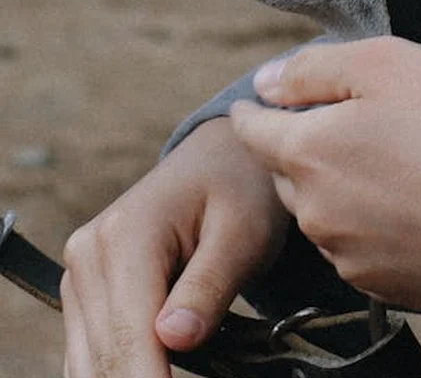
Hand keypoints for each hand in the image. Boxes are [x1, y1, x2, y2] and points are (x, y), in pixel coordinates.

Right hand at [61, 118, 289, 377]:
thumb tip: (174, 340)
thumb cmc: (243, 190)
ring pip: (90, 359)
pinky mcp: (90, 291)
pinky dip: (123, 367)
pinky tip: (158, 371)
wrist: (225, 158)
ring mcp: (82, 274)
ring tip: (175, 374)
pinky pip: (94, 348)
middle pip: (104, 354)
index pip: (129, 333)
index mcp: (126, 238)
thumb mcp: (244, 233)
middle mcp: (89, 256)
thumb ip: (209, 285)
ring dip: (132, 375)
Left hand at [230, 37, 420, 310]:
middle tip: (353, 133)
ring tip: (398, 174)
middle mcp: (314, 212)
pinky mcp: (384, 287)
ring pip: (325, 218)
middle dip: (305, 153)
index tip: (266, 105)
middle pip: (287, 176)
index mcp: (308, 152)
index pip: (252, 130)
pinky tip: (417, 212)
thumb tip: (265, 83)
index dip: (258, 111)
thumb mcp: (391, 63)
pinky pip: (362, 253)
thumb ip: (314, 67)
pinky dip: (376, 232)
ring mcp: (348, 256)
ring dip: (342, 195)